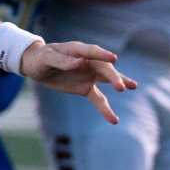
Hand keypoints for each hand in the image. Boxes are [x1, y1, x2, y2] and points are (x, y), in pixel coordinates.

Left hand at [19, 41, 137, 124]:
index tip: (114, 59)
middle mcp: (86, 61)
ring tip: (133, 86)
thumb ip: (63, 61)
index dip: (102, 55)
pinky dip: (106, 109)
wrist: (36, 66)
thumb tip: (80, 63)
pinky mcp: (86, 88)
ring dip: (119, 83)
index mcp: (77, 50)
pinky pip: (99, 98)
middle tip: (121, 87)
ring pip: (107, 79)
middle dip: (113, 76)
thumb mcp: (47, 59)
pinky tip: (114, 120)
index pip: (92, 52)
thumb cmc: (41, 58)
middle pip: (103, 67)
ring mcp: (88, 74)